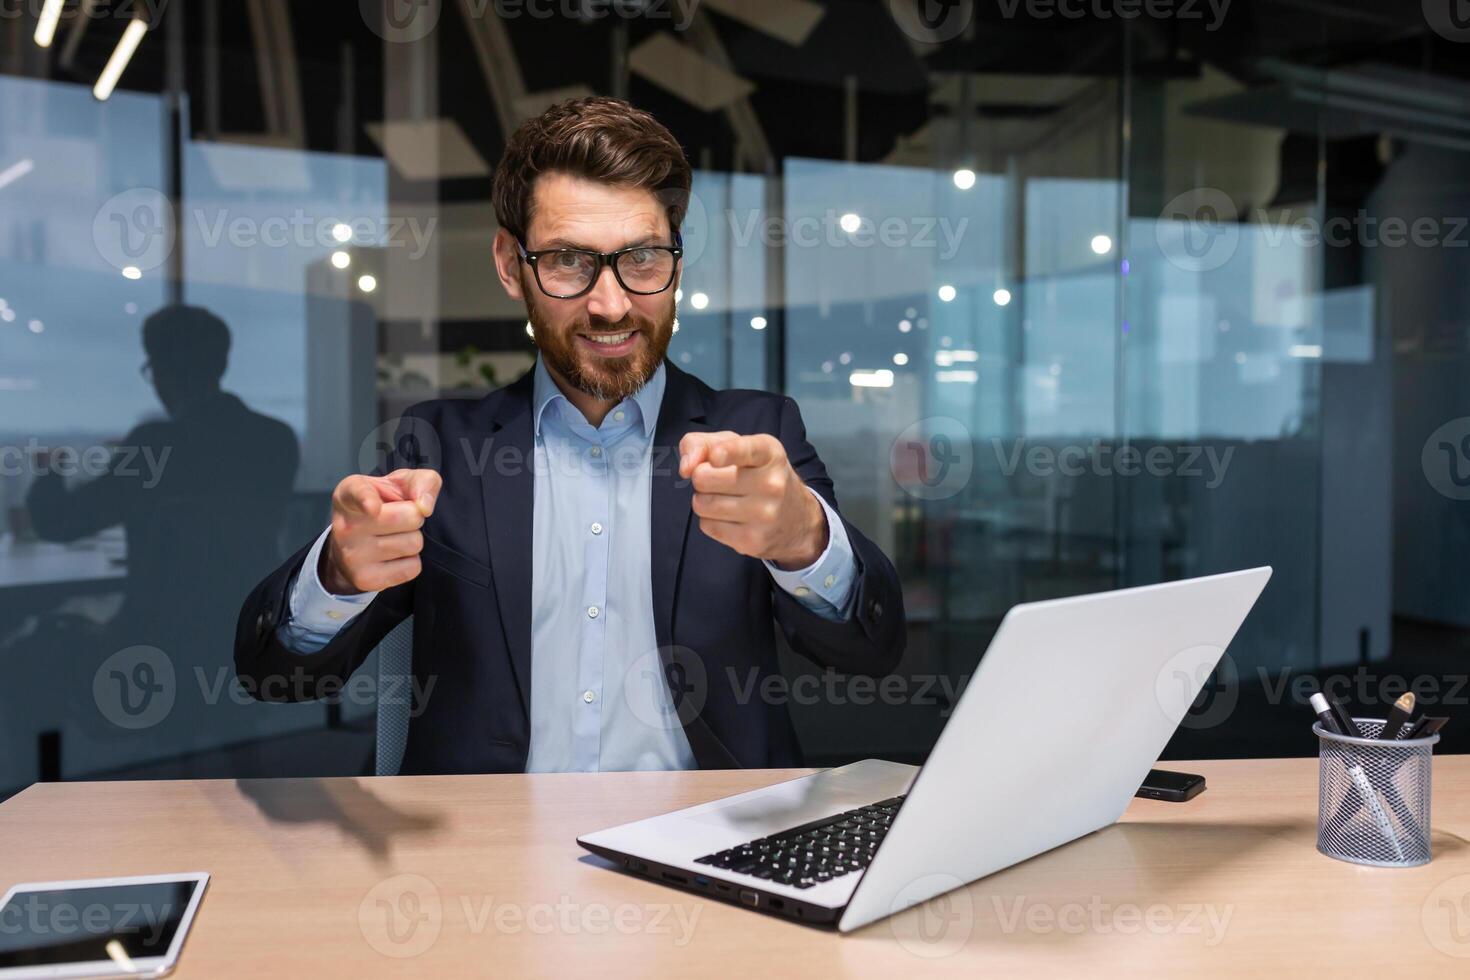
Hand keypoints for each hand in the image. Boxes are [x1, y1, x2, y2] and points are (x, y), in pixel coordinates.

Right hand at [320, 468, 441, 593]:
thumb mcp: (400, 484)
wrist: (355, 544)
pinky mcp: (365, 579)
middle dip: (414, 517)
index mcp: (349, 493)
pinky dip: (410, 561)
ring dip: (412, 539)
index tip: (372, 507)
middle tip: (397, 519)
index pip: (358, 493)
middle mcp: (346, 525)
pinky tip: (392, 556)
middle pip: (411, 517)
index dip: (367, 499)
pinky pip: (413, 568)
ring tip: (392, 536)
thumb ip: (421, 481)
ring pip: (414, 544)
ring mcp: (353, 555)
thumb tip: (425, 507)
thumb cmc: (382, 505)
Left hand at [679, 431, 826, 570]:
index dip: (726, 452)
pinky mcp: (753, 541)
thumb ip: (703, 443)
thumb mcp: (738, 447)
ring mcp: (764, 515)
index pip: (745, 450)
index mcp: (769, 453)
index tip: (716, 457)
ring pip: (702, 504)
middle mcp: (772, 483)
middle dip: (701, 478)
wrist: (797, 518)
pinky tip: (731, 517)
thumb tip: (685, 467)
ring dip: (704, 501)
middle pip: (704, 478)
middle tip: (718, 480)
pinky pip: (708, 526)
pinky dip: (711, 521)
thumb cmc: (759, 475)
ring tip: (725, 499)